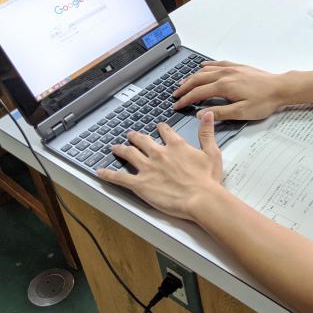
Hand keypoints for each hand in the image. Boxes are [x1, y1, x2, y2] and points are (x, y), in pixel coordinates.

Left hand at [97, 112, 223, 219]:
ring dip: (121, 149)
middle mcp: (159, 153)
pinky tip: (100, 172)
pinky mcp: (140, 184)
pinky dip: (108, 174)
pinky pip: (120, 177)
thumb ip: (207, 132)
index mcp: (176, 145)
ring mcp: (147, 168)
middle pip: (143, 140)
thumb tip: (208, 114)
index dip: (161, 128)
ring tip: (115, 147)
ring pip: (129, 154)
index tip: (159, 127)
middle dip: (136, 137)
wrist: (201, 198)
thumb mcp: (212, 152)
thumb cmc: (208, 179)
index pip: (165, 132)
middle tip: (131, 135)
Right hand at [172, 61, 287, 119]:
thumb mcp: (242, 112)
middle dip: (185, 87)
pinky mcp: (238, 67)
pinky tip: (203, 66)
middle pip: (198, 79)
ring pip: (206, 70)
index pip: (198, 93)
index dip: (185, 100)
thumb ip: (220, 113)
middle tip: (175, 94)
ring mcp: (232, 69)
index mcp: (224, 86)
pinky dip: (207, 65)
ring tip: (184, 83)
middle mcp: (225, 74)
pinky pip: (218, 64)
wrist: (281, 88)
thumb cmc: (264, 101)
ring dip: (193, 76)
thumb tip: (202, 114)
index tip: (177, 105)